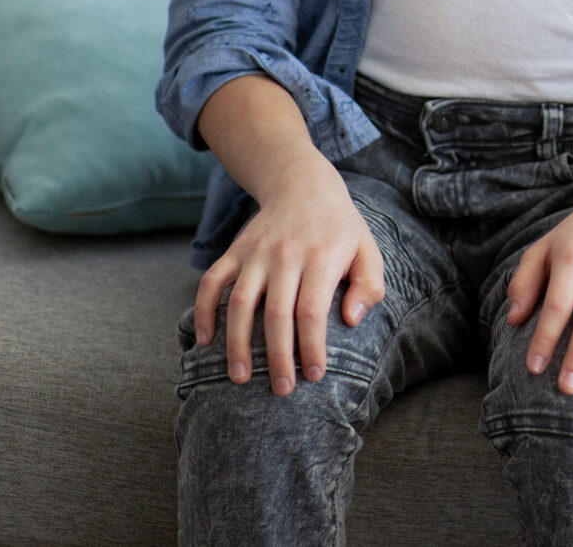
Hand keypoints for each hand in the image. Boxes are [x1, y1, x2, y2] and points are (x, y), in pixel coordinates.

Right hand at [194, 158, 385, 395]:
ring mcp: (255, 253)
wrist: (303, 184)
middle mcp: (285, 255)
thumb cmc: (340, 228)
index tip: (313, 375)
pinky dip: (204, 311)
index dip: (311, 347)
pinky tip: (205, 341)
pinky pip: (211, 282)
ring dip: (237, 344)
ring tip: (240, 377)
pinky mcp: (234, 251)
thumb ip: (369, 285)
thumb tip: (350, 320)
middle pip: (276, 314)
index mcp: (321, 257)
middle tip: (281, 389)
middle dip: (277, 357)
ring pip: (240, 303)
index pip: (312, 311)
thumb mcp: (367, 249)